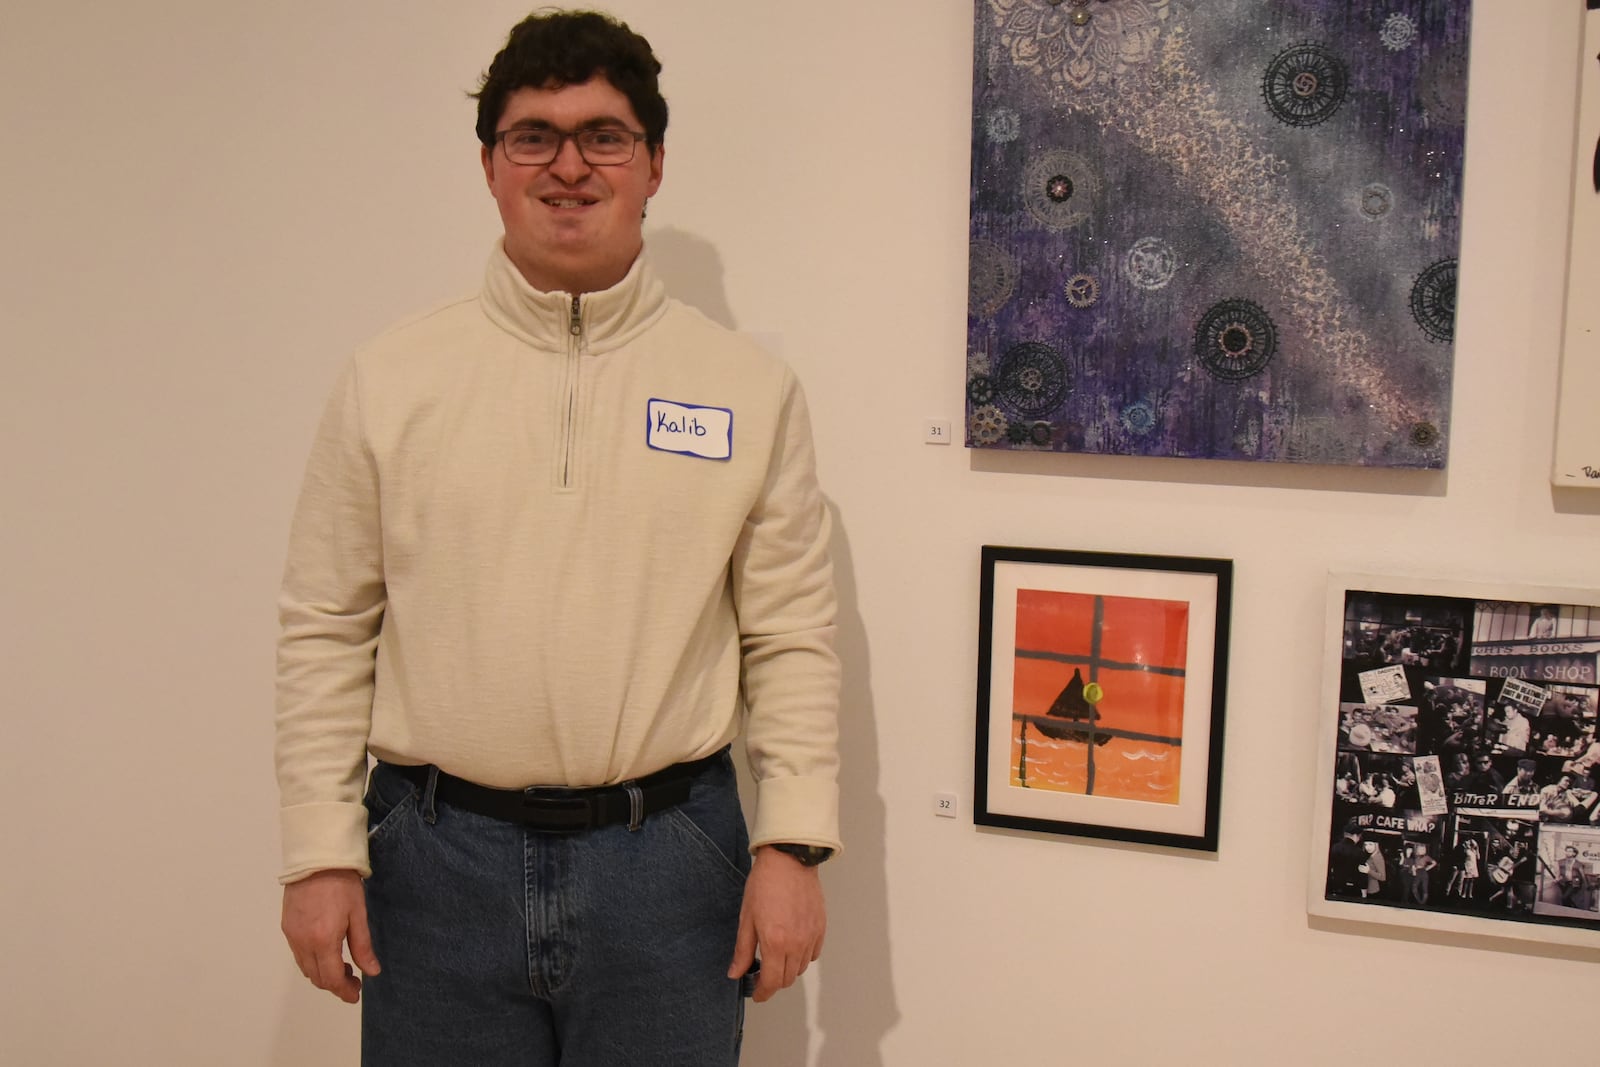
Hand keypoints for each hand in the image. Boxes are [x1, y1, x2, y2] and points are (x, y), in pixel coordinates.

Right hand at [281, 868, 378, 1003]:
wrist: (316, 859)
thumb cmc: (342, 884)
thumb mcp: (358, 915)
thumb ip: (362, 947)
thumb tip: (372, 972)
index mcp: (323, 941)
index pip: (331, 979)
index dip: (345, 991)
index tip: (356, 994)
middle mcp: (303, 942)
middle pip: (316, 978)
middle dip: (335, 984)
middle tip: (354, 979)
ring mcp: (291, 935)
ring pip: (305, 968)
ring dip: (322, 974)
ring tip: (342, 965)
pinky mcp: (286, 927)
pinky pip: (298, 954)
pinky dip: (312, 961)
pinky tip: (326, 951)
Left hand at [727, 846, 825, 1002]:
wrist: (789, 859)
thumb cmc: (764, 884)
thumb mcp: (746, 918)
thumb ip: (743, 950)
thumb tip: (736, 973)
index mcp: (775, 943)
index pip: (771, 982)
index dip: (762, 993)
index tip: (756, 994)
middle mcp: (796, 944)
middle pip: (787, 979)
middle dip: (773, 982)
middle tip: (761, 974)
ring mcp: (811, 936)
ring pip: (800, 968)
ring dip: (787, 969)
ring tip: (776, 957)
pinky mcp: (821, 928)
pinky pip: (813, 954)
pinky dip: (802, 956)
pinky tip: (792, 945)